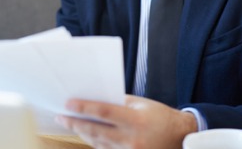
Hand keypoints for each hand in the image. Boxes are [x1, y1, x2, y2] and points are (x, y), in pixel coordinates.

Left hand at [56, 95, 196, 148]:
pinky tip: (86, 133)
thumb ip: (118, 102)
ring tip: (69, 123)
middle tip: (61, 116)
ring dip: (82, 133)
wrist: (180, 137)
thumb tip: (94, 98)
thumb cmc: (160, 116)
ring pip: (98, 143)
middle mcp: (132, 139)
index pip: (104, 112)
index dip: (84, 108)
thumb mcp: (141, 104)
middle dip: (75, 123)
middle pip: (96, 131)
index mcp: (136, 120)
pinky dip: (94, 141)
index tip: (68, 104)